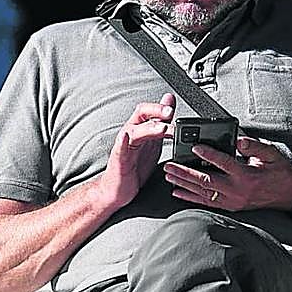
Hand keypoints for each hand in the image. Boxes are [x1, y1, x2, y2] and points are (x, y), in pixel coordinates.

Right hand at [95, 93, 175, 209]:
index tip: (173, 107)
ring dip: (149, 128)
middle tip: (170, 113)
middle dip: (156, 111)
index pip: (150, 110)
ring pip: (135, 131)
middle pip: (141, 114)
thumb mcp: (154, 142)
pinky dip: (123, 142)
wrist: (117, 188)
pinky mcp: (119, 160)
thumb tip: (170, 103)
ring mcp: (124, 146)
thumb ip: (161, 123)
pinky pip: (120, 149)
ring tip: (161, 128)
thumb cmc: (134, 166)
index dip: (162, 107)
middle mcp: (131, 133)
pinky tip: (125, 137)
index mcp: (140, 128)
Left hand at [163, 134, 291, 211]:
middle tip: (170, 165)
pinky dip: (191, 198)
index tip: (195, 148)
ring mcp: (233, 200)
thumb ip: (254, 146)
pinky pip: (207, 202)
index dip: (208, 154)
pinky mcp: (231, 206)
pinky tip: (179, 193)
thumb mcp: (271, 154)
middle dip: (185, 173)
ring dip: (184, 184)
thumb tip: (239, 140)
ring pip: (203, 192)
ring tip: (169, 176)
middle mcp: (237, 190)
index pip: (223, 163)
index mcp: (247, 175)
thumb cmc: (281, 173)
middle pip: (206, 180)